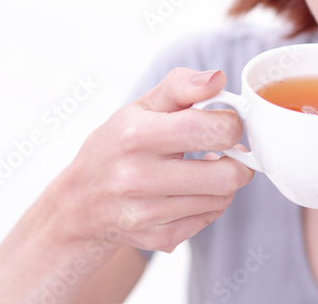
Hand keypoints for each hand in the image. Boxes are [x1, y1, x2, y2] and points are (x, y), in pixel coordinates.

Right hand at [49, 67, 253, 253]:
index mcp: (136, 135)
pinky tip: (191, 191)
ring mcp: (146, 213)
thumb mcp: (141, 107)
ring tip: (206, 169)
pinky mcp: (157, 239)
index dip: (231, 125)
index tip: (226, 123)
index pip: (211, 130)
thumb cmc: (117, 146)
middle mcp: (137, 177)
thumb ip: (182, 86)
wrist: (79, 203)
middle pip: (225, 175)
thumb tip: (217, 78)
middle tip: (231, 151)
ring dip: (223, 182)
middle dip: (238, 160)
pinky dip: (209, 204)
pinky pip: (208, 219)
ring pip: (221, 199)